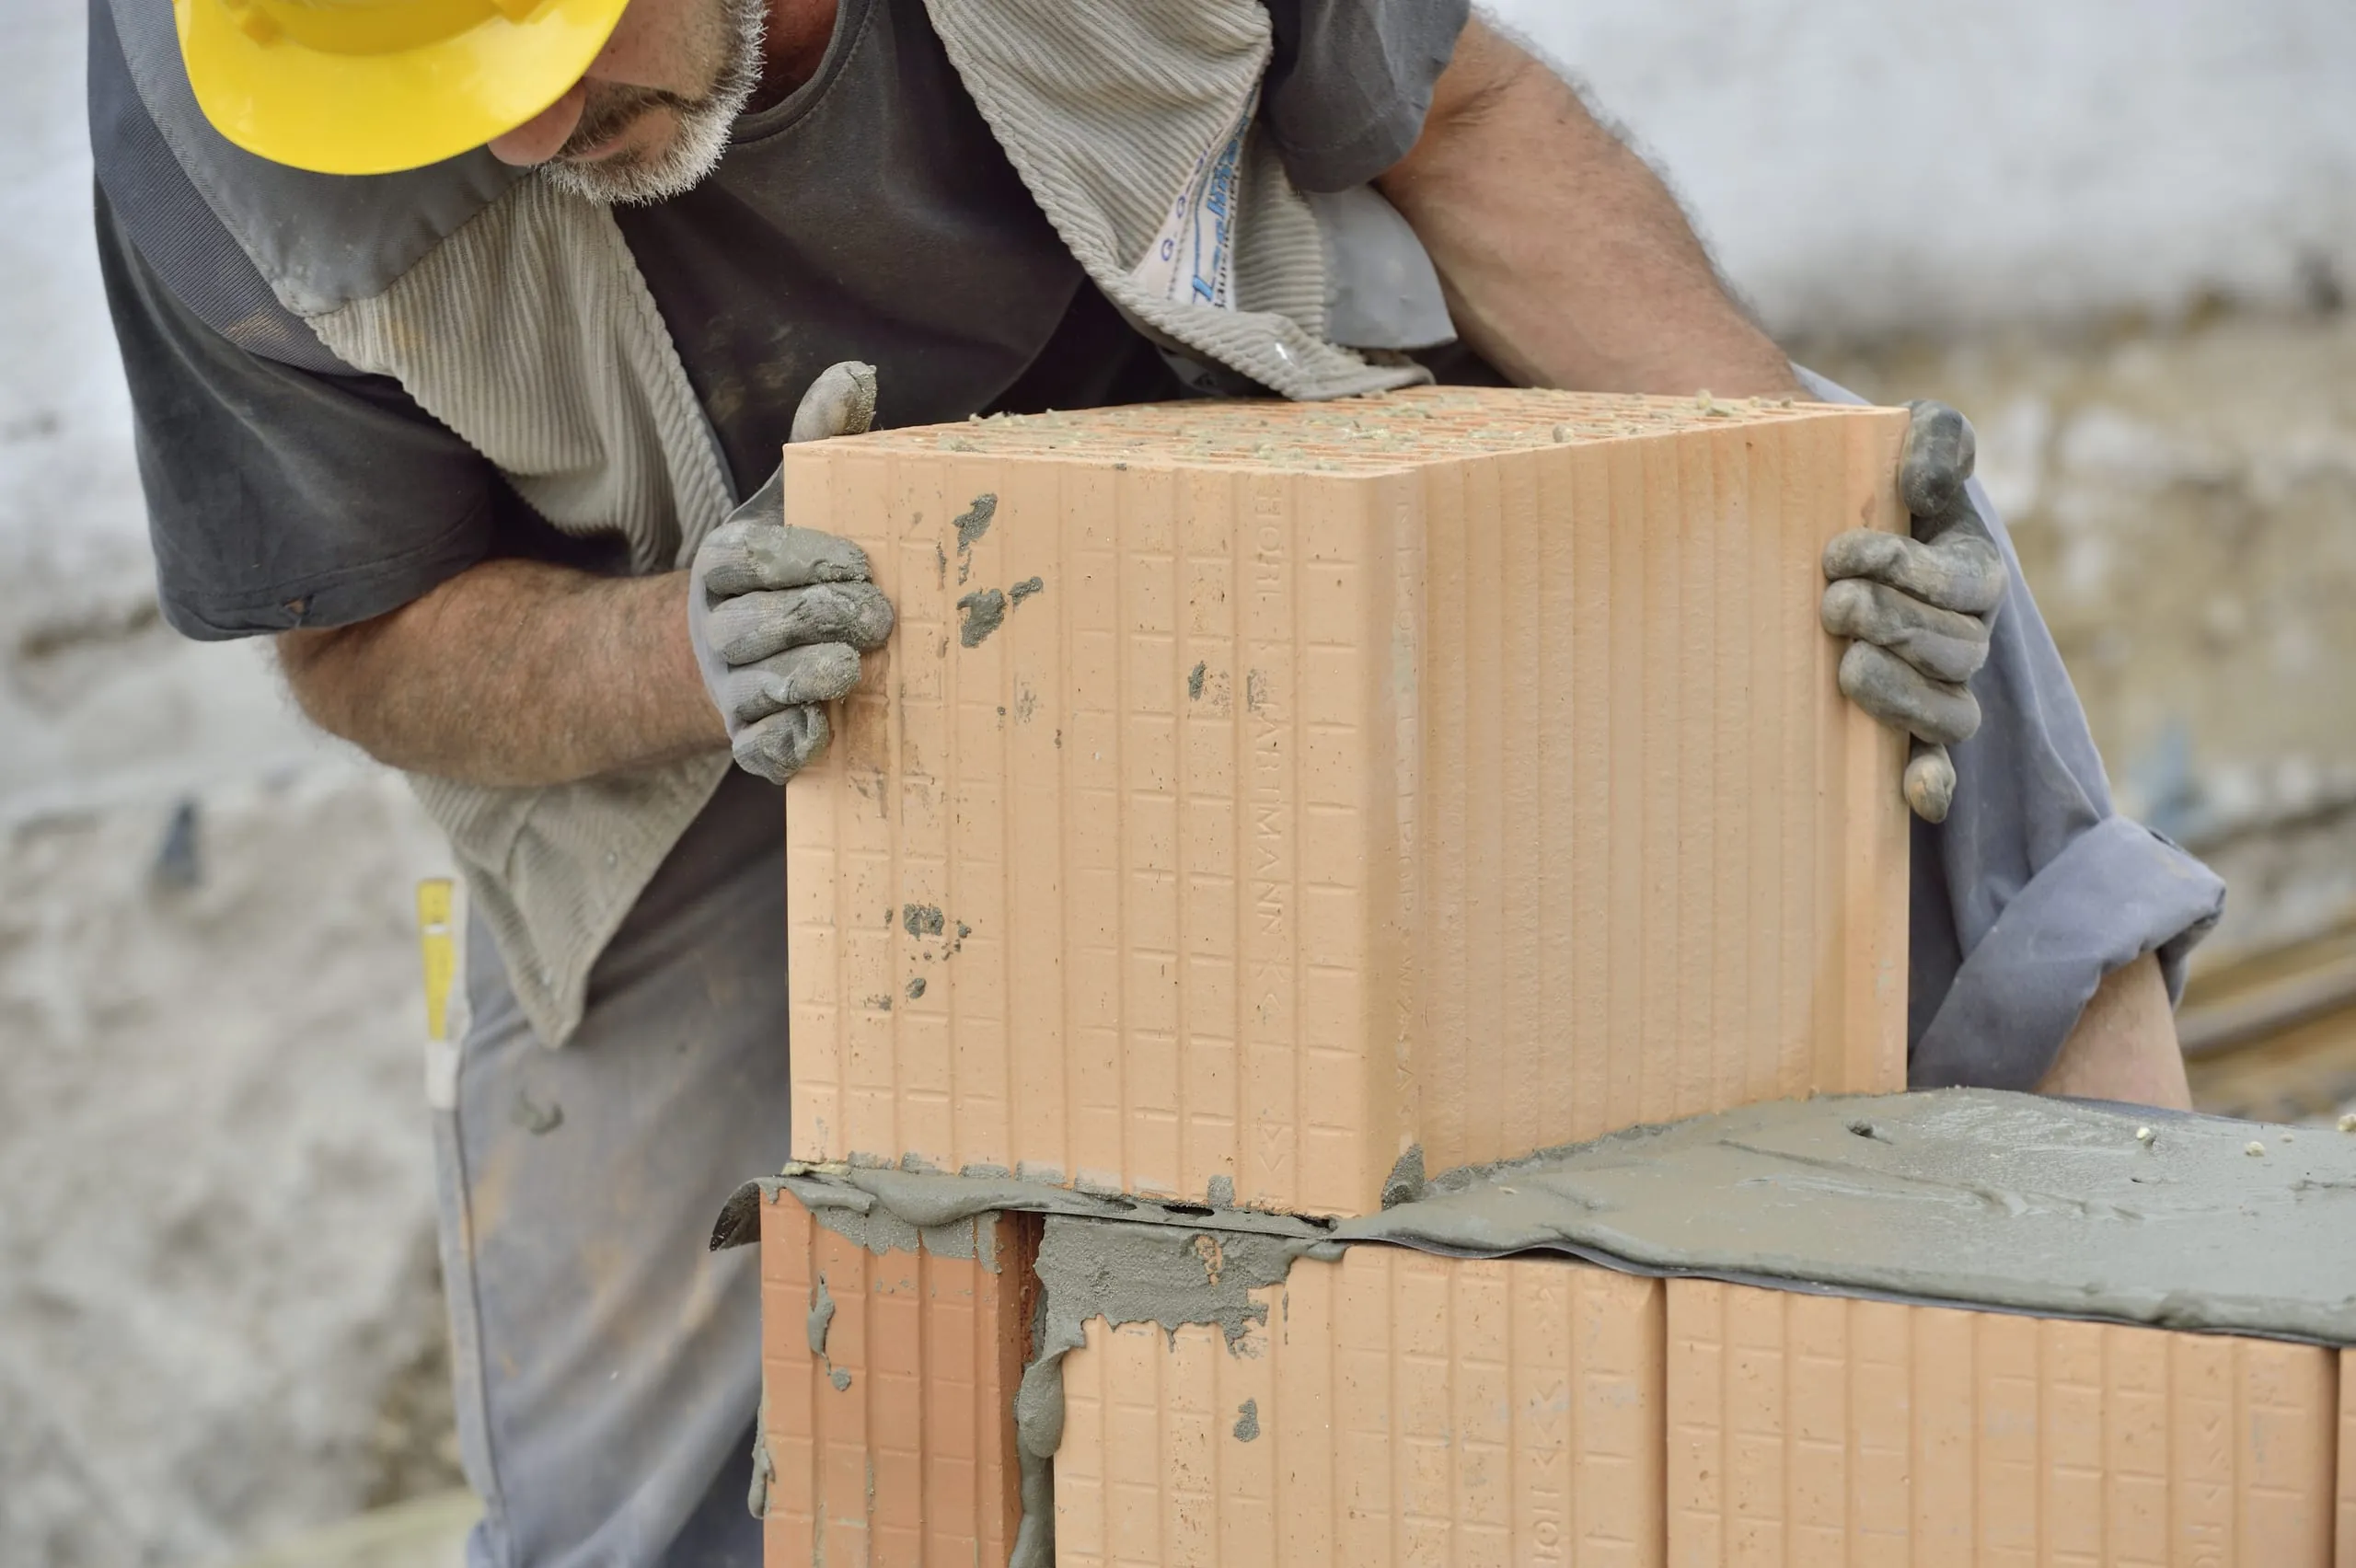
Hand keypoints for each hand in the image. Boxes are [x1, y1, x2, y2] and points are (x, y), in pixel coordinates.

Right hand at [687, 362, 891, 783]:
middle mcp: (719, 626)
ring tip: (851, 667)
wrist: (738, 659)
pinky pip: (763, 749)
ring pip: (762, 685)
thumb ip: (824, 440)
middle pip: (759, 623)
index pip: (754, 557)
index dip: (806, 561)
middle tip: (879, 618)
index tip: (860, 565)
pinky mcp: (750, 742)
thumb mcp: (798, 502)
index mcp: (726, 560)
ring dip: (809, 676)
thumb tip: (859, 371)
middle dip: (819, 618)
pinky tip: (822, 728)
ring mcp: (731, 688)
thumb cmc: (786, 569)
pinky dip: (790, 741)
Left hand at [1820, 401, 2006, 822]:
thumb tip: (1929, 484)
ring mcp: (1940, 692)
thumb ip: (1937, 439)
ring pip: (1950, 712)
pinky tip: (1917, 794)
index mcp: (1972, 575)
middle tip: (1830, 602)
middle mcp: (1966, 641)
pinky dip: (1933, 782)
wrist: (1828, 536)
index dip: (1905, 570)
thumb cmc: (1873, 490)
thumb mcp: (1912, 442)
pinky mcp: (1907, 733)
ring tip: (1844, 665)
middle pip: (1954, 650)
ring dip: (1900, 694)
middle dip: (1893, 624)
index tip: (1838, 550)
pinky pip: (1938, 766)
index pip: (1959, 583)